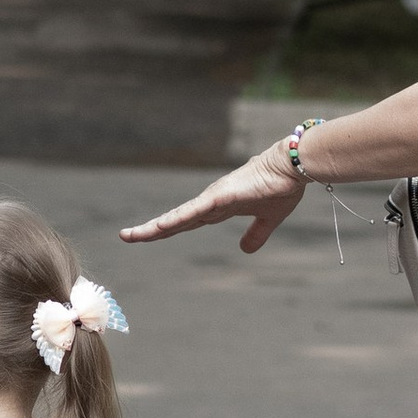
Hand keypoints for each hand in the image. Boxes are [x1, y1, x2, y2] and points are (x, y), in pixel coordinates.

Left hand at [120, 145, 305, 255]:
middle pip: (174, 220)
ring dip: (154, 227)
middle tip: (125, 236)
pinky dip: (176, 220)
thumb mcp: (268, 219)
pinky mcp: (220, 196)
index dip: (167, 229)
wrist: (292, 167)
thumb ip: (256, 234)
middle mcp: (210, 202)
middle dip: (150, 230)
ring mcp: (213, 198)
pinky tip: (159, 228)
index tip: (147, 235)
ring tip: (131, 235)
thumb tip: (246, 250)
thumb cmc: (281, 186)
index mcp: (218, 208)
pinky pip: (193, 212)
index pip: (186, 222)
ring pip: (178, 217)